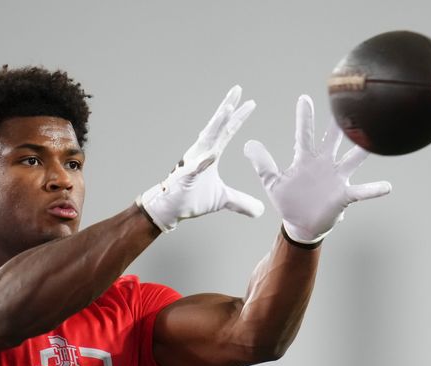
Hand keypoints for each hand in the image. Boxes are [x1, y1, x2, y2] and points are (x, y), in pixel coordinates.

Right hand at [137, 86, 264, 232]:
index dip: (238, 117)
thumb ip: (242, 202)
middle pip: (216, 127)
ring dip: (216, 125)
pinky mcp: (184, 178)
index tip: (251, 102)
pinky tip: (210, 155)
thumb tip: (260, 210)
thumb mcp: (222, 200)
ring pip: (205, 141)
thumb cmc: (191, 199)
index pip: (227, 132)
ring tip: (227, 110)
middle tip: (237, 89)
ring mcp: (191, 163)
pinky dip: (201, 162)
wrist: (170, 210)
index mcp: (210, 154)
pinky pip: (194, 168)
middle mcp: (201, 152)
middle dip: (227, 107)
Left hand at [244, 95, 391, 243]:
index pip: (304, 134)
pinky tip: (387, 186)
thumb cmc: (288, 201)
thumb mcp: (272, 183)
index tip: (304, 98)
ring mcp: (337, 177)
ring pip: (353, 159)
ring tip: (375, 140)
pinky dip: (374, 189)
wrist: (301, 224)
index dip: (304, 118)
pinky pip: (362, 190)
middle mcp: (324, 163)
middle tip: (349, 102)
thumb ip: (262, 164)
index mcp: (305, 159)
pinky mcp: (344, 195)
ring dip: (363, 150)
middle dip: (339, 123)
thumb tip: (248, 144)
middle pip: (333, 139)